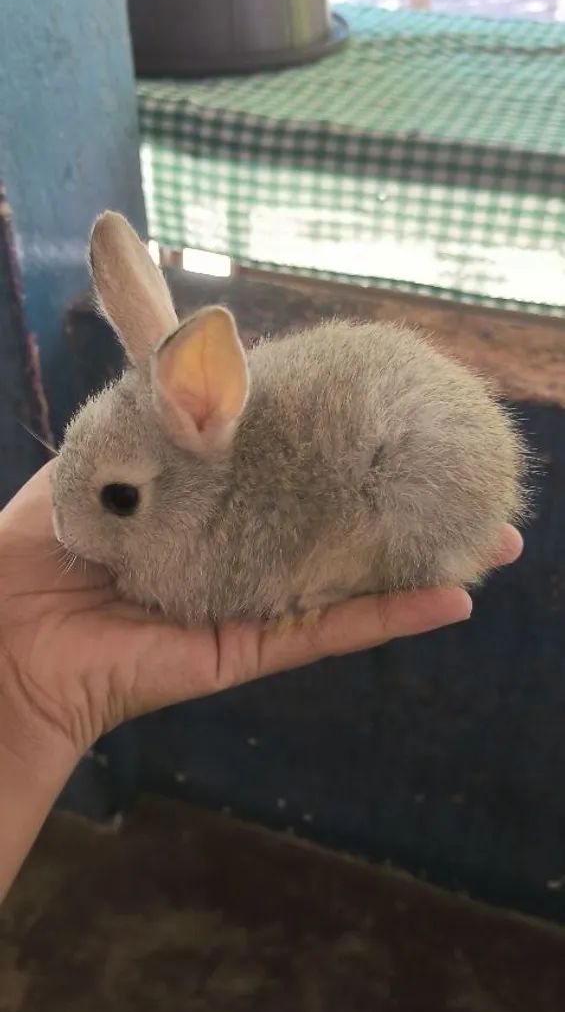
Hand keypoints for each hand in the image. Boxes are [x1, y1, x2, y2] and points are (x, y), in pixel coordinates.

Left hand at [0, 463, 521, 760]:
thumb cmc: (30, 548)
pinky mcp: (243, 650)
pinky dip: (387, 617)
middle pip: (336, 534)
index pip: (292, 482)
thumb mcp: (100, 458)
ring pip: (349, 584)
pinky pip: (323, 631)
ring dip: (422, 564)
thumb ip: (155, 419)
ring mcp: (247, 608)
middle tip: (474, 483)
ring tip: (497, 539)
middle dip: (404, 512)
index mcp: (207, 516)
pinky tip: (452, 599)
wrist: (0, 636)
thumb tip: (205, 362)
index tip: (397, 427)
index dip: (345, 457)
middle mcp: (237, 560)